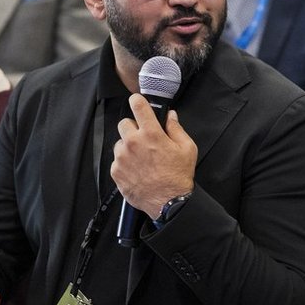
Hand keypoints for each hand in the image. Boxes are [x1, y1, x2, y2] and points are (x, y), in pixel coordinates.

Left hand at [110, 96, 197, 215]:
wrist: (169, 203)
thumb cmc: (178, 177)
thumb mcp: (187, 149)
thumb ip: (176, 129)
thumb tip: (170, 117)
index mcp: (151, 134)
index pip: (138, 105)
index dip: (137, 101)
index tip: (137, 102)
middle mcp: (134, 143)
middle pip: (123, 123)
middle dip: (132, 128)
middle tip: (142, 138)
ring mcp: (123, 158)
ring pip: (119, 143)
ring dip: (127, 147)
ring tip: (141, 158)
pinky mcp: (116, 171)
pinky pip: (116, 161)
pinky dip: (124, 163)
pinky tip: (137, 170)